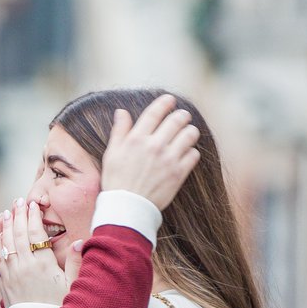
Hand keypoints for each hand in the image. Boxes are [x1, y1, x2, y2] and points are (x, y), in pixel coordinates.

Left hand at [0, 199, 68, 307]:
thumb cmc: (60, 306)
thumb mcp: (73, 285)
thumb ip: (77, 263)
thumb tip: (80, 242)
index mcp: (44, 265)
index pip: (36, 234)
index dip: (33, 217)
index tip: (33, 205)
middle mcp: (25, 267)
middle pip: (19, 235)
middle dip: (18, 216)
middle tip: (18, 201)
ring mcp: (12, 274)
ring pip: (6, 244)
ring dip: (5, 226)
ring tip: (5, 212)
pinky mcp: (4, 283)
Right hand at [96, 93, 200, 210]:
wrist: (127, 207)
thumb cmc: (117, 180)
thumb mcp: (112, 153)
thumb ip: (119, 131)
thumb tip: (122, 111)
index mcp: (136, 139)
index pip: (155, 113)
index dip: (164, 103)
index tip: (170, 99)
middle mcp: (154, 146)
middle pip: (176, 120)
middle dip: (182, 115)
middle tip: (183, 116)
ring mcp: (168, 159)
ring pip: (189, 135)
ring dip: (190, 131)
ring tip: (188, 133)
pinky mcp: (179, 173)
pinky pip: (194, 155)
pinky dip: (192, 152)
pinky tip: (187, 153)